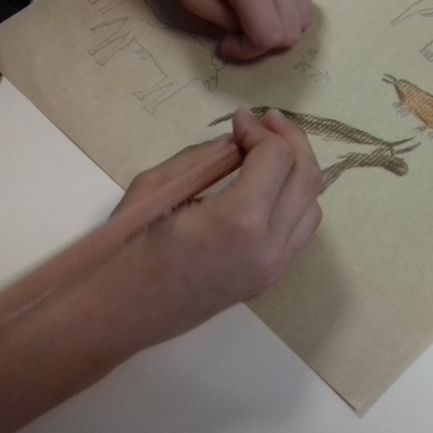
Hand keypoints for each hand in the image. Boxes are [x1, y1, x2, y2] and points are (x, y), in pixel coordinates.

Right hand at [92, 109, 322, 352]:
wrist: (120, 314)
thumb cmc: (127, 248)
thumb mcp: (157, 187)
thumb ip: (205, 157)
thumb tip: (239, 142)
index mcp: (238, 222)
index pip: (276, 157)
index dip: (260, 129)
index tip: (239, 119)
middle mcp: (268, 246)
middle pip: (307, 177)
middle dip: (290, 140)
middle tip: (266, 121)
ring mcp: (274, 268)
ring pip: (312, 205)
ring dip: (297, 171)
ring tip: (270, 151)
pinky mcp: (270, 280)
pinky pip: (301, 231)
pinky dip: (294, 200)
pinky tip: (269, 187)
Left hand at [138, 0, 316, 60]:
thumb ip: (226, 23)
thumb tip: (250, 34)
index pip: (270, 35)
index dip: (249, 51)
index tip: (227, 45)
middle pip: (293, 28)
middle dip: (266, 40)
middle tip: (240, 31)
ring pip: (305, 11)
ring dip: (280, 21)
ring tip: (253, 12)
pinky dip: (290, 0)